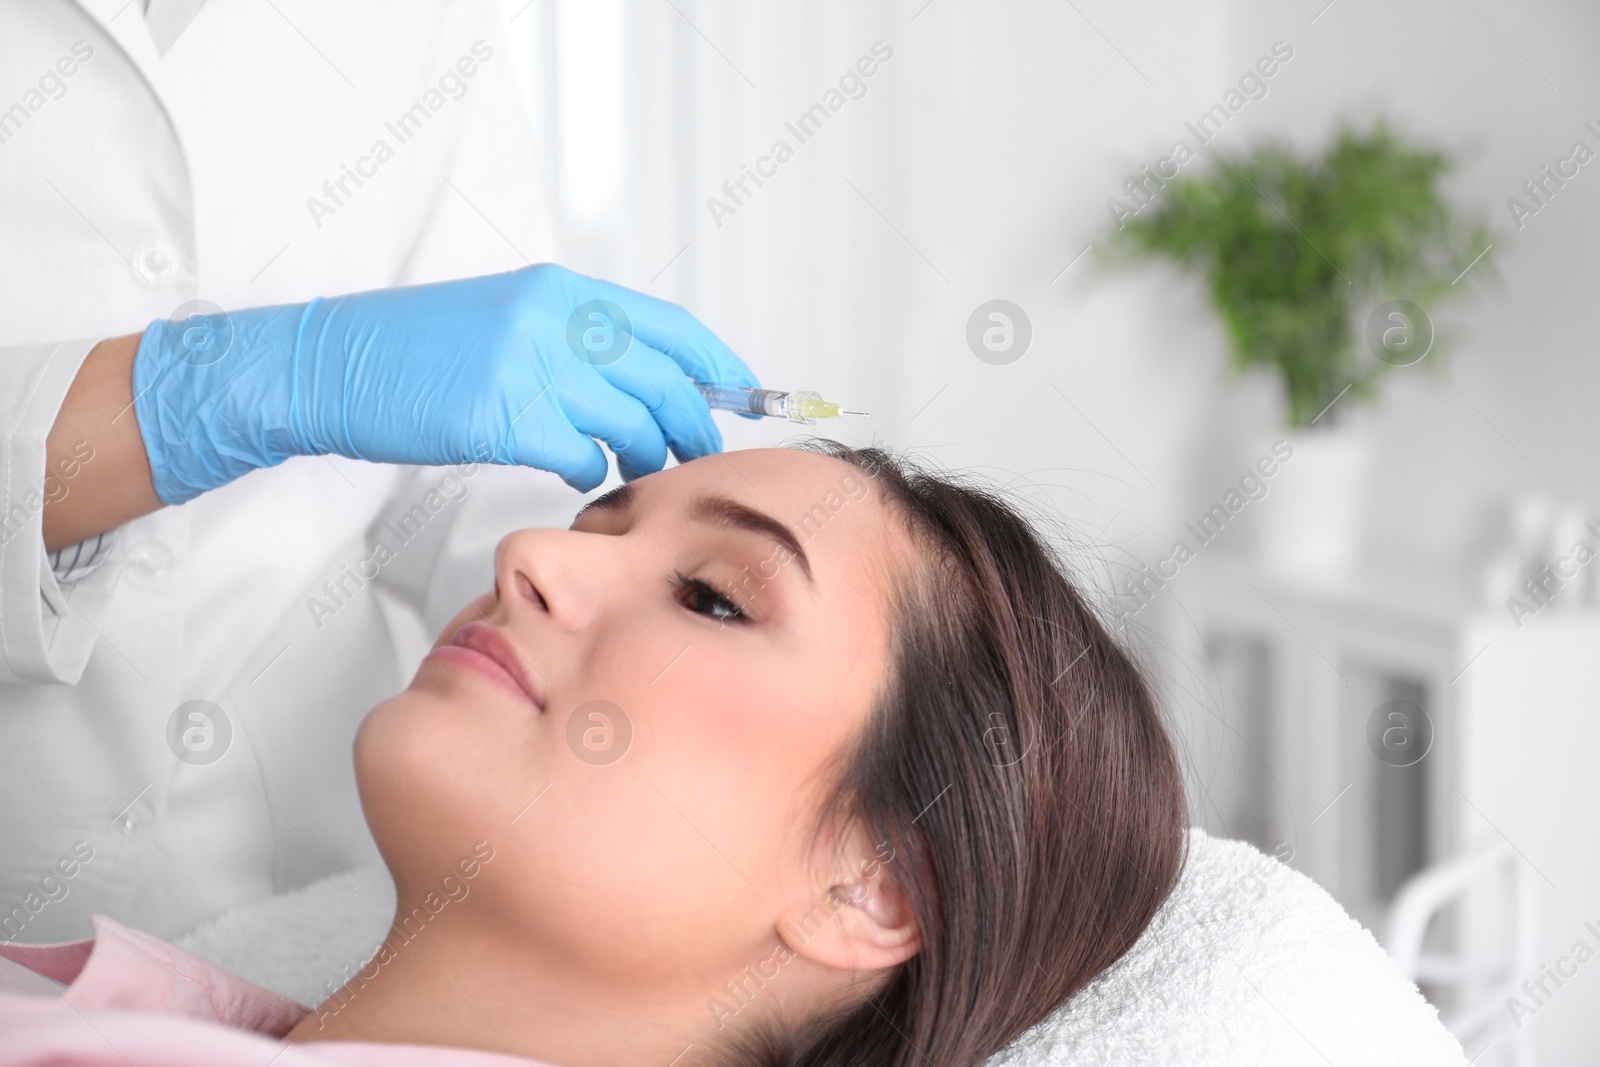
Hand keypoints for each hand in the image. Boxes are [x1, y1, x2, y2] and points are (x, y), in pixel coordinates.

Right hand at [132, 264, 759, 501]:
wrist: (333, 366)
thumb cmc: (417, 351)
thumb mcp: (508, 319)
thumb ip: (575, 340)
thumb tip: (646, 379)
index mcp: (560, 291)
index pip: (668, 325)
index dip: (715, 364)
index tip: (743, 393)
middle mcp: (554, 320)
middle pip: (661, 379)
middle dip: (691, 423)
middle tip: (698, 451)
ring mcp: (529, 366)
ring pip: (628, 423)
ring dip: (642, 453)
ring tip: (633, 465)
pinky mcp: (502, 416)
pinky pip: (578, 456)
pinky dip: (586, 470)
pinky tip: (572, 470)